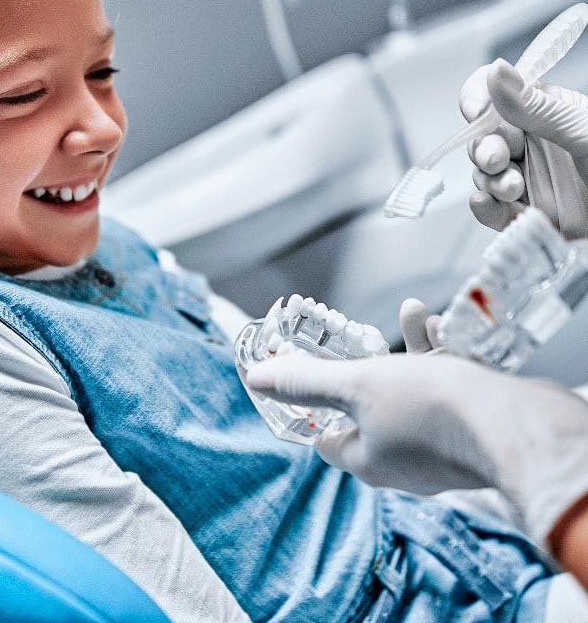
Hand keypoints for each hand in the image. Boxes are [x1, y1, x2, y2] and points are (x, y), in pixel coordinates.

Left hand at [245, 348, 587, 549]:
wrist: (519, 425)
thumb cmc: (433, 410)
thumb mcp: (356, 385)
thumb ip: (307, 382)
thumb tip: (256, 378)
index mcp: (367, 460)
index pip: (325, 438)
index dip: (311, 406)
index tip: (308, 373)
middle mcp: (402, 460)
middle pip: (367, 409)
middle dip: (365, 366)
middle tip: (359, 338)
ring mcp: (439, 446)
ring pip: (410, 391)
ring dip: (406, 350)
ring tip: (409, 315)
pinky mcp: (471, 429)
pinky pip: (445, 389)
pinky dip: (439, 356)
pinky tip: (439, 326)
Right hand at [460, 59, 587, 237]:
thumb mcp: (584, 131)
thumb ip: (537, 108)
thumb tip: (496, 70)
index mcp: (547, 112)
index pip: (497, 94)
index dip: (479, 99)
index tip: (478, 112)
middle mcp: (533, 144)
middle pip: (483, 137)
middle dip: (484, 148)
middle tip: (497, 159)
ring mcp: (527, 179)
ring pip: (484, 174)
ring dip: (491, 180)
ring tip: (513, 188)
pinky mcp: (525, 214)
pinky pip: (491, 209)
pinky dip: (484, 207)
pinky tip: (488, 202)